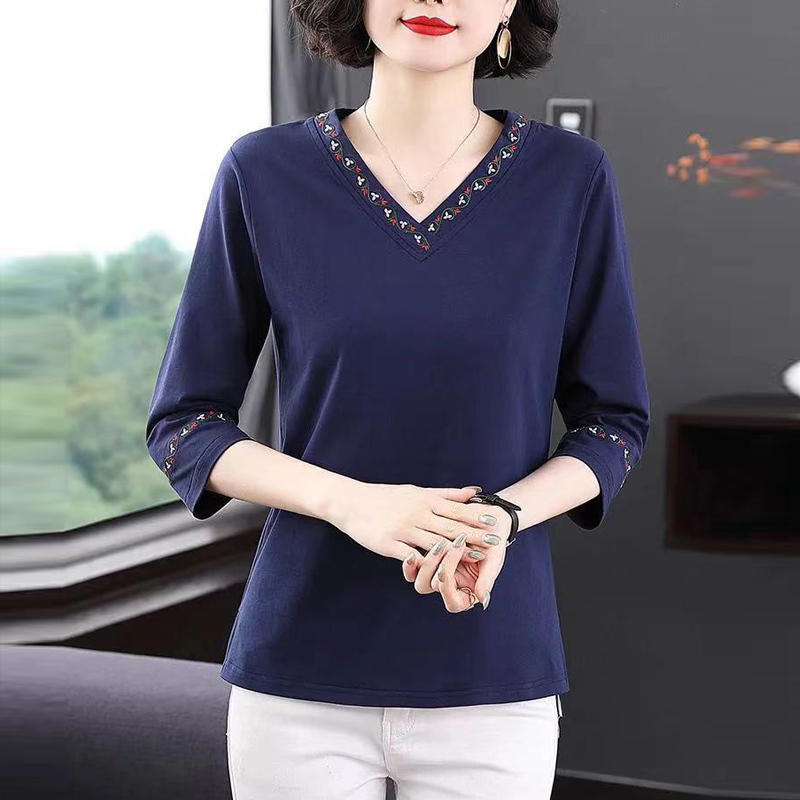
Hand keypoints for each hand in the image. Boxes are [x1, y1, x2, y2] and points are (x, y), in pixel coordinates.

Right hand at [325, 481, 502, 563]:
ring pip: (434, 542)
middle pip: (450, 526)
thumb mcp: (417, 491)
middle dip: (474, 535)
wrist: (350, 502)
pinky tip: (438, 571)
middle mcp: (416, 514)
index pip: (456, 510)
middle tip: (495, 543)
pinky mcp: (388, 544)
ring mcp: (402, 529)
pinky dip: (424, 563)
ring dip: (457, 551)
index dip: (476, 517)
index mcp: (424, 500)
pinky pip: (410, 556)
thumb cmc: (386, 496)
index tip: (496, 523)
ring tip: (476, 558)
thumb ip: (447, 494)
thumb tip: (475, 491)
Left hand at [402, 501, 510, 612]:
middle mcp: (450, 585)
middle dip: (440, 569)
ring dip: (428, 564)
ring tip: (441, 544)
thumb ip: (488, 579)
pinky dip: (411, 563)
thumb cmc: (493, 539)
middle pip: (433, 591)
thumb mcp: (494, 557)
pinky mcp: (427, 558)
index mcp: (468, 591)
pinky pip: (413, 568)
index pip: (453, 604)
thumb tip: (483, 600)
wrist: (485, 516)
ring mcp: (437, 572)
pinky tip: (413, 552)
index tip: (448, 571)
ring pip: (420, 581)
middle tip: (452, 547)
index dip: (448, 589)